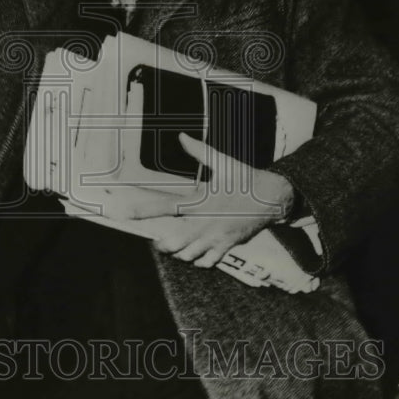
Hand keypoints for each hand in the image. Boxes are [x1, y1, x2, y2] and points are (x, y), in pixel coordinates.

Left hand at [151, 133, 294, 267]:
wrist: (272, 198)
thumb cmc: (245, 179)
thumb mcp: (222, 163)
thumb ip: (199, 151)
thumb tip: (183, 137)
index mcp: (200, 202)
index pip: (165, 208)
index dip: (143, 211)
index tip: (126, 215)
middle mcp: (205, 223)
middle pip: (174, 243)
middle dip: (162, 244)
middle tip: (158, 240)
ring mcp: (216, 237)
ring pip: (188, 256)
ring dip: (178, 253)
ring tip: (174, 247)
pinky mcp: (227, 246)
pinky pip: (208, 262)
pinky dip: (198, 261)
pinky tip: (195, 254)